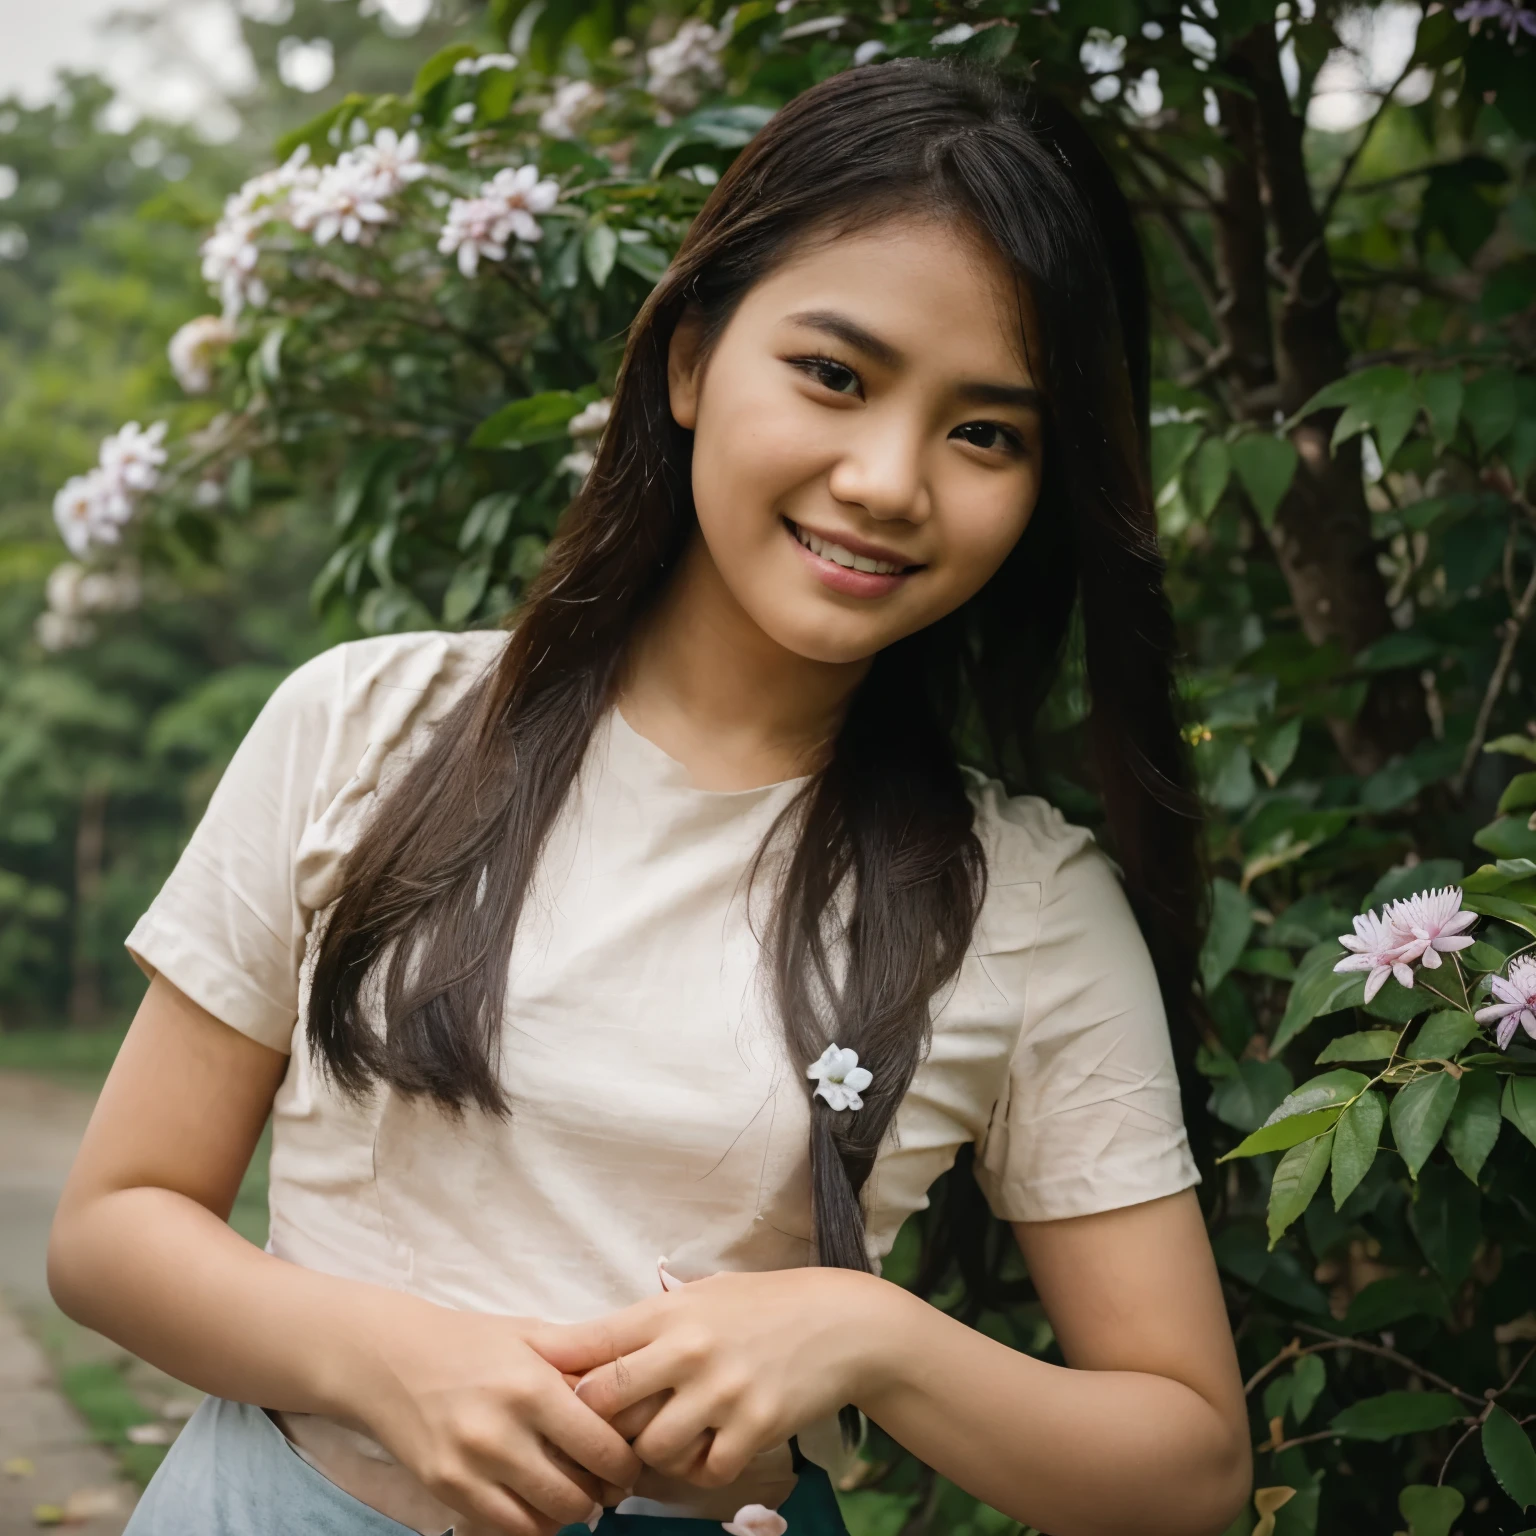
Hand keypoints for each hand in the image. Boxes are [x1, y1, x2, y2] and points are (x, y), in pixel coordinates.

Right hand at [342, 1294, 642, 1535]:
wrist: (392, 1358)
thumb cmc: (470, 1342)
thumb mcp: (532, 1336)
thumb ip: (580, 1363)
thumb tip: (634, 1390)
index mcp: (533, 1386)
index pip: (601, 1447)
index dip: (626, 1464)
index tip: (630, 1462)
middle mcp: (503, 1432)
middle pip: (577, 1493)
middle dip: (602, 1495)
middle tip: (608, 1485)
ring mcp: (471, 1467)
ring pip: (544, 1520)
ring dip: (569, 1514)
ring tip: (575, 1495)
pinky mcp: (447, 1490)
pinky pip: (506, 1530)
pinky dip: (532, 1526)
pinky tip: (537, 1504)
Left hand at [526, 1268, 894, 1489]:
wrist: (841, 1323)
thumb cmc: (761, 1306)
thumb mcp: (701, 1295)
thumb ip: (646, 1323)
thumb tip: (578, 1347)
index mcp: (669, 1312)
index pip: (589, 1345)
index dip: (555, 1372)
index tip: (538, 1389)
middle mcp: (689, 1350)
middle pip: (603, 1404)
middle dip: (596, 1425)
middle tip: (604, 1433)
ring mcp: (722, 1392)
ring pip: (649, 1448)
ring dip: (651, 1453)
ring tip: (667, 1440)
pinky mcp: (754, 1427)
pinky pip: (703, 1471)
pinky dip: (700, 1469)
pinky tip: (710, 1448)